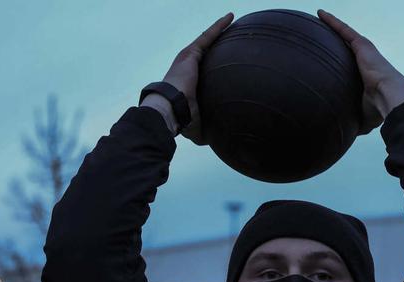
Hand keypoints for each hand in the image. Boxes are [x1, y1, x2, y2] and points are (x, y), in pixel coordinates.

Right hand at [159, 13, 233, 144]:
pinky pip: (208, 36)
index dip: (214, 67)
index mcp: (189, 84)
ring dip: (218, 30)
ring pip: (207, 41)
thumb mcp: (199, 126)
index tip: (224, 65)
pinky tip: (230, 17)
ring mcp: (188, 59)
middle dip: (217, 45)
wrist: (172, 111)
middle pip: (206, 53)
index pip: (204, 72)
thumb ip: (207, 128)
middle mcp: (187, 68)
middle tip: (232, 39)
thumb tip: (218, 141)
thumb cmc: (183, 121)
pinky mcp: (191, 53)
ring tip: (232, 20)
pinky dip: (218, 26)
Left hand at [317, 9, 403, 134]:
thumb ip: (353, 121)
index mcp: (366, 77)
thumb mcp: (362, 117)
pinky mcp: (361, 44)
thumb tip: (344, 136)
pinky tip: (320, 14)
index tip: (330, 62)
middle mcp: (365, 61)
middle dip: (336, 41)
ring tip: (318, 18)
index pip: (349, 67)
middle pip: (346, 48)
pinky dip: (332, 22)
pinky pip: (343, 30)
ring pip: (344, 35)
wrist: (390, 98)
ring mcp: (364, 51)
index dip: (340, 63)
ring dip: (333, 26)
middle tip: (321, 37)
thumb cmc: (378, 110)